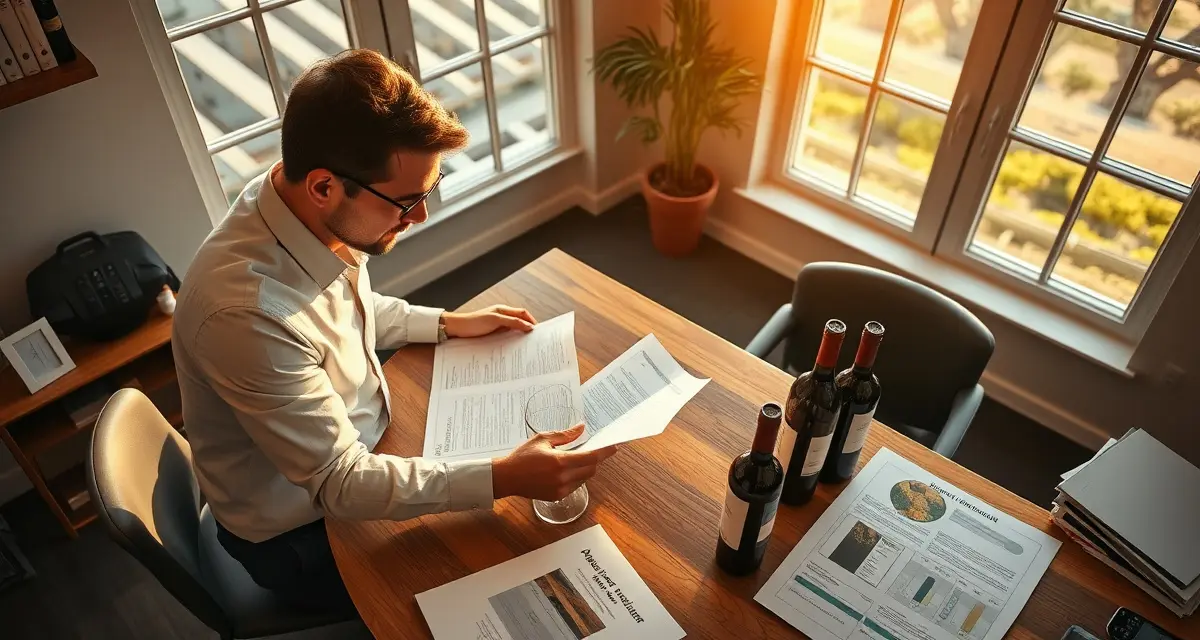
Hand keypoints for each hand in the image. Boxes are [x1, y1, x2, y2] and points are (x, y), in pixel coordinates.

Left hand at [442, 305, 535, 338]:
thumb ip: (512, 322)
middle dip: (527, 328)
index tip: (537, 330)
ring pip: (513, 329)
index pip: (523, 313)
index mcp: (504, 310)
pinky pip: (505, 335)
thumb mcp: (495, 320)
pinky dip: (511, 340)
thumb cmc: (473, 322)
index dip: (531, 320)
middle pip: (519, 321)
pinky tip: (512, 347)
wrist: (457, 329)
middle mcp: (501, 317)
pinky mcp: (492, 332)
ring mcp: (497, 325)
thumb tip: (528, 325)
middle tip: (533, 339)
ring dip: (519, 335)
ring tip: (524, 344)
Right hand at [492, 424, 618, 500]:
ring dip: (585, 468)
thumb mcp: (543, 439)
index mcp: (560, 462)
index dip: (605, 452)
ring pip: (584, 478)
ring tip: (575, 458)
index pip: (591, 457)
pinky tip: (565, 469)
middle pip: (591, 469)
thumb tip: (582, 428)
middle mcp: (563, 478)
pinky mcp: (557, 496)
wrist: (506, 477)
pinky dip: (575, 477)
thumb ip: (565, 435)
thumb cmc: (522, 456)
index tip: (614, 446)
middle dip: (595, 459)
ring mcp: (561, 489)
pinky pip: (575, 486)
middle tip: (593, 449)